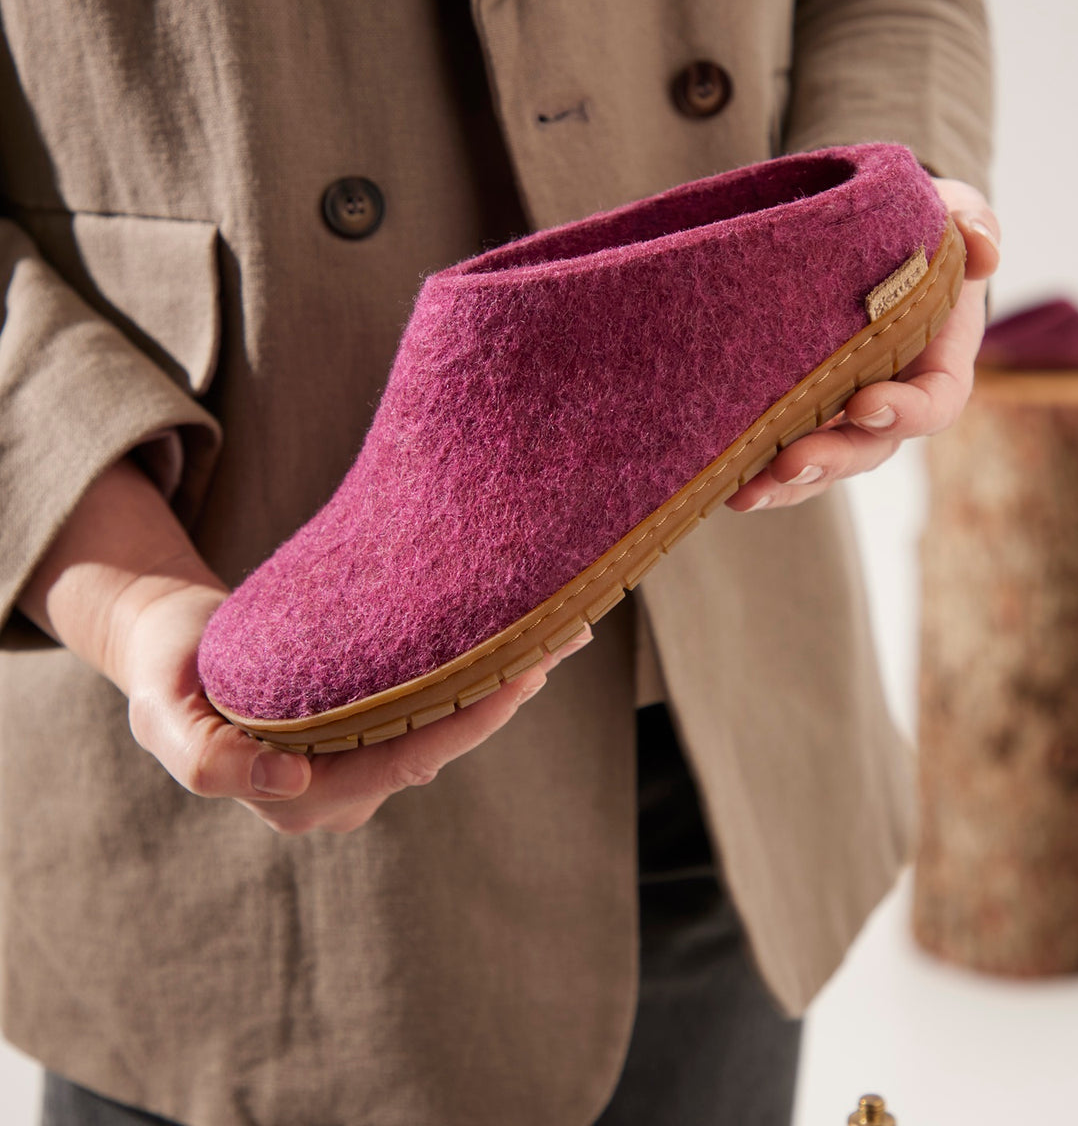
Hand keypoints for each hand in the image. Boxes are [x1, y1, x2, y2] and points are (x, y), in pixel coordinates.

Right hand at [122, 581, 589, 834]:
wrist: (173, 646)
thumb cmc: (167, 675)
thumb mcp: (163, 716)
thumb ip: (209, 761)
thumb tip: (291, 782)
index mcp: (299, 799)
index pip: (404, 759)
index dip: (468, 719)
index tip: (518, 677)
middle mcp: (342, 792)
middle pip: (441, 743)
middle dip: (504, 694)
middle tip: (561, 638)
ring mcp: (360, 763)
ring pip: (446, 726)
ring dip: (502, 682)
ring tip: (557, 631)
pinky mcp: (371, 729)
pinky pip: (433, 706)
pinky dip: (476, 675)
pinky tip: (518, 642)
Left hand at [725, 178, 999, 511]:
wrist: (869, 246)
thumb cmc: (917, 233)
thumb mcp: (951, 215)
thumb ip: (971, 224)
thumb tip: (980, 247)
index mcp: (937, 363)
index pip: (935, 403)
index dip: (906, 412)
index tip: (867, 403)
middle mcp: (893, 403)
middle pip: (870, 447)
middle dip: (832, 458)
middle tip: (791, 460)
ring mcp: (845, 418)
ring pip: (824, 464)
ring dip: (787, 482)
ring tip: (745, 491)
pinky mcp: (804, 418)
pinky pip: (786, 458)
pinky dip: (760, 475)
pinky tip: (727, 487)